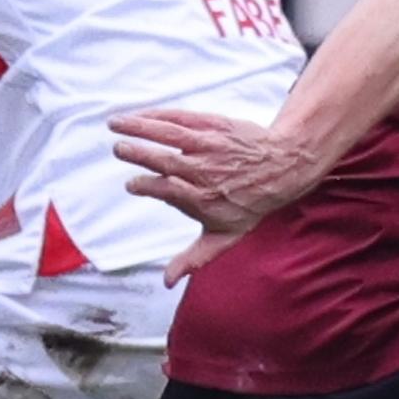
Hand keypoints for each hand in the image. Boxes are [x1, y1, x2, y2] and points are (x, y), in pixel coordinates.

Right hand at [110, 107, 322, 282]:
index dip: (149, 187)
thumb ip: (195, 258)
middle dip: (142, 154)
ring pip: (171, 133)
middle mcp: (206, 171)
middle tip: (119, 149)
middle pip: (169, 160)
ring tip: (114, 124)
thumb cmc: (249, 205)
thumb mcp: (225, 235)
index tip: (132, 185)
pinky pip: (181, 118)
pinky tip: (137, 116)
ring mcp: (210, 145)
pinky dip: (157, 116)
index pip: (171, 191)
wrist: (283, 167)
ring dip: (141, 127)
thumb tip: (167, 282)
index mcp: (203, 198)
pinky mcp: (214, 125)